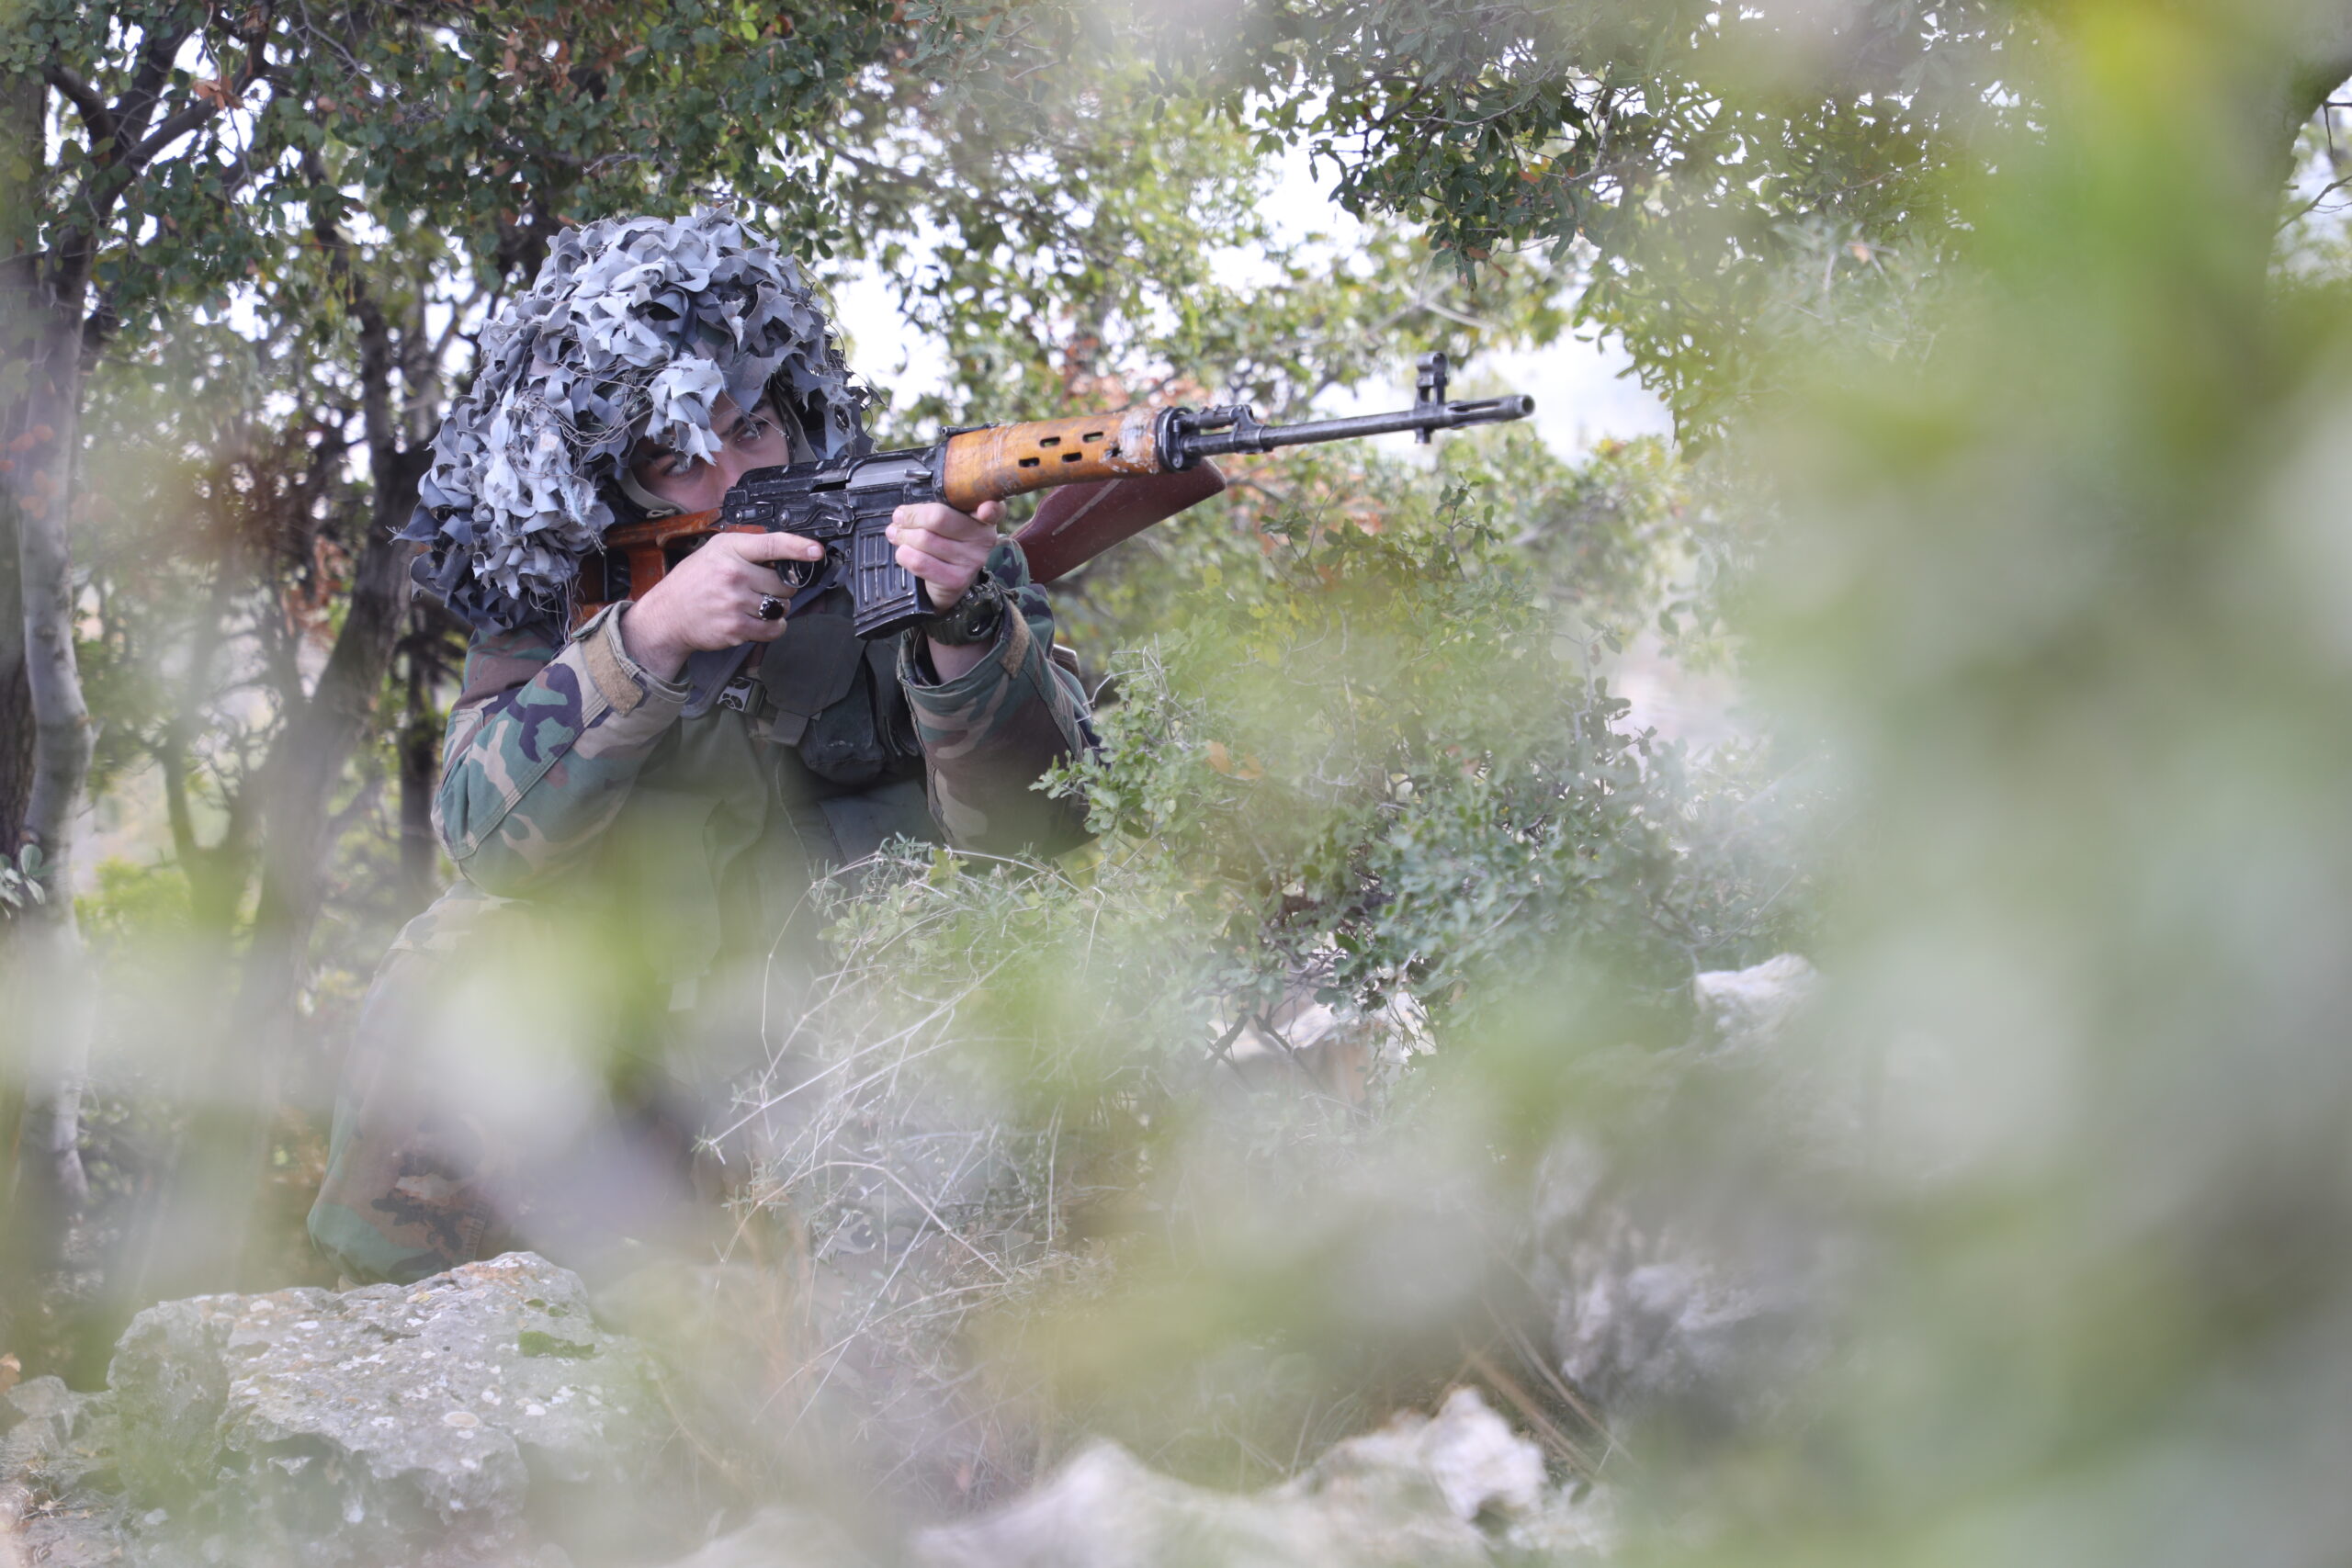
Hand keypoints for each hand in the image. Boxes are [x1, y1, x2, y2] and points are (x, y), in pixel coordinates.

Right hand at [619, 531, 822, 679]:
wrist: (666, 616)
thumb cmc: (693, 582)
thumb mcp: (714, 552)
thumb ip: (747, 550)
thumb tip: (787, 553)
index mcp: (728, 549)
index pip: (771, 544)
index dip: (798, 547)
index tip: (816, 551)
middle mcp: (732, 573)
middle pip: (784, 583)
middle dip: (781, 588)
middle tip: (762, 589)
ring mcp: (734, 602)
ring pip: (781, 607)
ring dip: (776, 609)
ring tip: (755, 605)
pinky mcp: (736, 627)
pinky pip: (773, 629)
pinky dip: (773, 627)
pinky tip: (759, 621)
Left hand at [888, 499, 1002, 611]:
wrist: (945, 583)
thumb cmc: (943, 543)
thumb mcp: (945, 520)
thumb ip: (933, 508)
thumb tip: (902, 514)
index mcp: (983, 517)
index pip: (993, 510)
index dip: (989, 508)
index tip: (984, 510)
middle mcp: (983, 539)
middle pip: (938, 517)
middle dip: (911, 517)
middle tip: (899, 519)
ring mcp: (972, 561)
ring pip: (924, 539)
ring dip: (903, 536)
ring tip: (897, 535)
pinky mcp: (956, 580)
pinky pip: (919, 562)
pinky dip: (904, 554)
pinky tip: (904, 552)